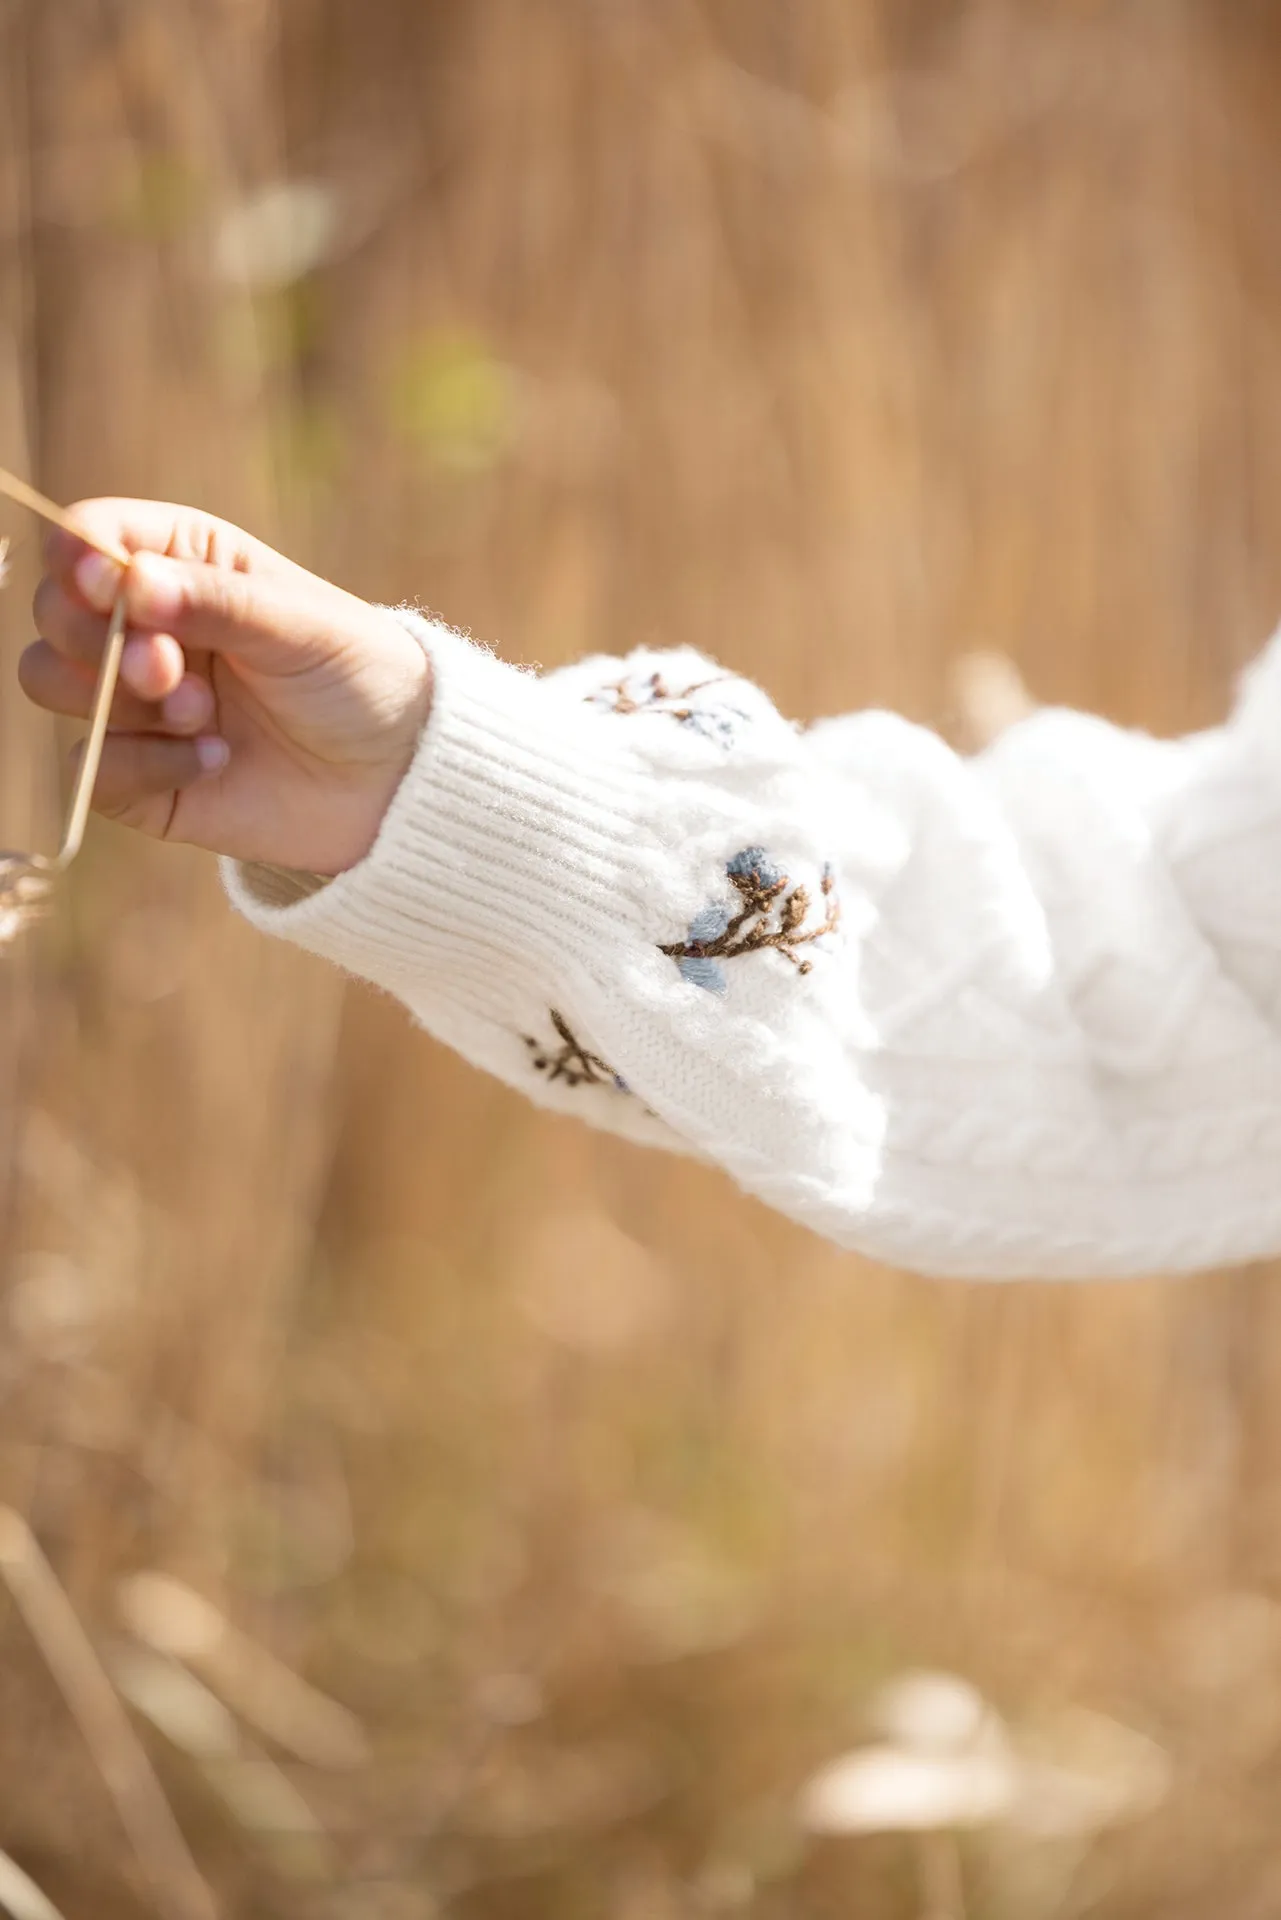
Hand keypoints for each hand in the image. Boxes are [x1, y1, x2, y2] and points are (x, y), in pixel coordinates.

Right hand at [19, 499, 432, 874]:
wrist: (396, 778)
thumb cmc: (359, 677)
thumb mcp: (300, 625)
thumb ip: (215, 601)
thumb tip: (127, 583)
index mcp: (182, 562)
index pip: (87, 536)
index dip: (78, 559)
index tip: (109, 589)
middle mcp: (145, 626)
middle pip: (53, 614)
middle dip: (98, 641)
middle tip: (168, 668)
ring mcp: (136, 702)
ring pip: (50, 683)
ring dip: (121, 701)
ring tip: (203, 716)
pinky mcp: (140, 775)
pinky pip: (90, 767)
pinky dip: (144, 765)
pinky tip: (215, 761)